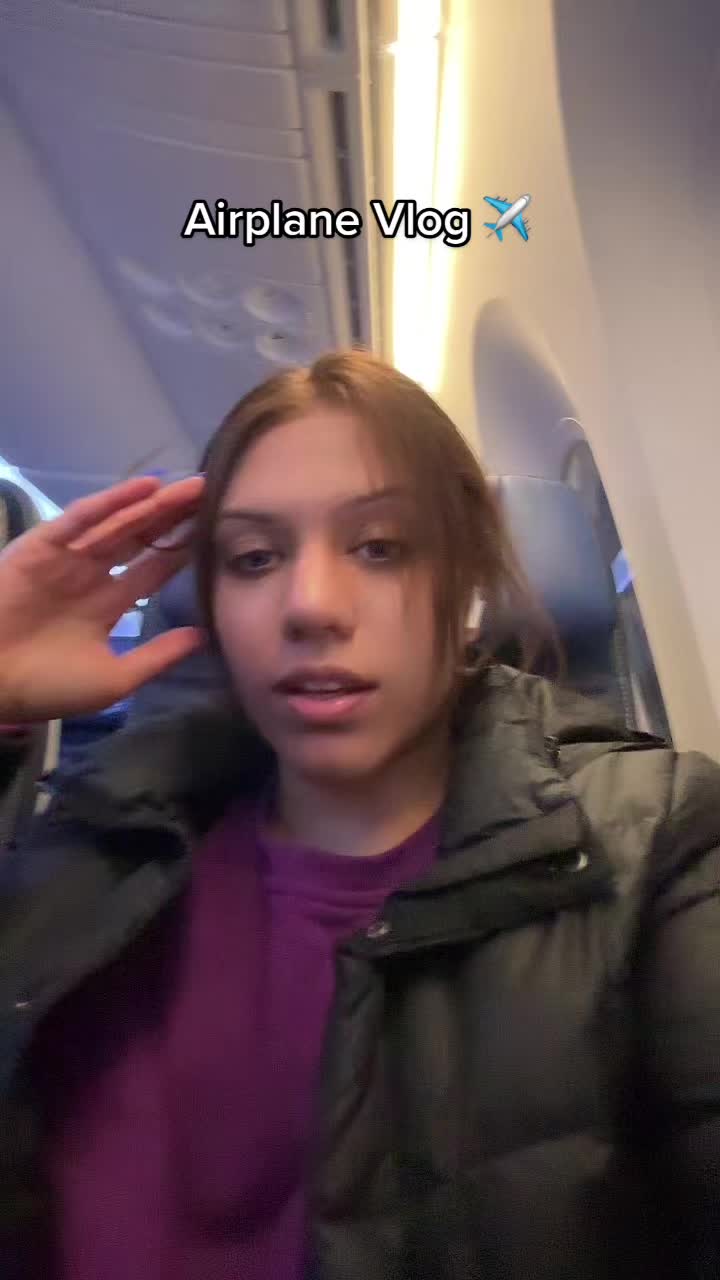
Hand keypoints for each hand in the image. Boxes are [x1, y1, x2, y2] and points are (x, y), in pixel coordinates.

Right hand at [0, 475, 207, 721]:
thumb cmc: (46, 687)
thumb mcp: (113, 679)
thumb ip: (157, 656)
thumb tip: (202, 637)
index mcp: (105, 606)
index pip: (153, 572)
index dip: (183, 552)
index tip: (217, 532)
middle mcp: (89, 577)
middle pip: (141, 540)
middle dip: (174, 519)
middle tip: (210, 494)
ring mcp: (66, 559)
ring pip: (118, 525)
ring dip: (153, 505)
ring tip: (191, 487)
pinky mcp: (41, 547)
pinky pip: (81, 519)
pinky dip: (112, 503)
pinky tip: (146, 489)